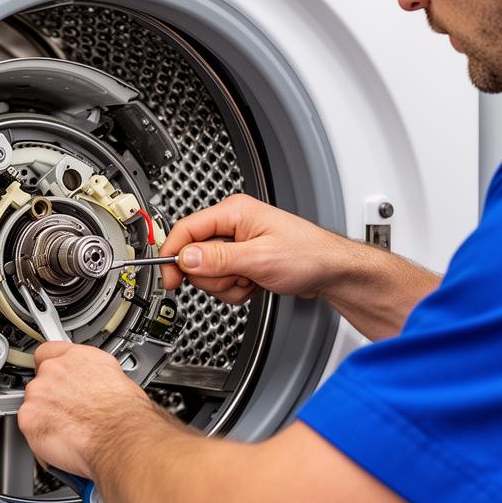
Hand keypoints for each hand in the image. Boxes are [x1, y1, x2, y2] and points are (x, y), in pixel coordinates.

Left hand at [19, 343, 152, 476]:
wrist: (119, 437)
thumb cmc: (125, 415)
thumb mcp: (118, 379)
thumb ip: (95, 377)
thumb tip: (96, 386)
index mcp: (77, 356)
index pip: (49, 351)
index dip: (52, 366)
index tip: (56, 376)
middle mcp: (55, 369)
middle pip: (41, 379)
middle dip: (52, 395)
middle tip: (70, 411)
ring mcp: (39, 392)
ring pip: (33, 403)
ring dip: (45, 415)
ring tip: (69, 429)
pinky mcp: (28, 418)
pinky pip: (28, 425)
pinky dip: (40, 435)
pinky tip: (60, 440)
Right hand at [159, 194, 342, 303]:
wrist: (331, 272)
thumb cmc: (308, 255)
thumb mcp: (260, 258)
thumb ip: (219, 259)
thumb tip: (186, 258)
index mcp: (234, 212)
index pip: (187, 230)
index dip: (174, 254)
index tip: (170, 277)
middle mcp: (232, 226)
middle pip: (195, 256)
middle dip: (214, 275)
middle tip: (238, 276)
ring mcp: (237, 245)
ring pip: (208, 273)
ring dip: (227, 285)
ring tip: (251, 280)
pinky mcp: (241, 262)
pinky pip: (222, 282)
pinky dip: (236, 290)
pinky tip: (255, 285)